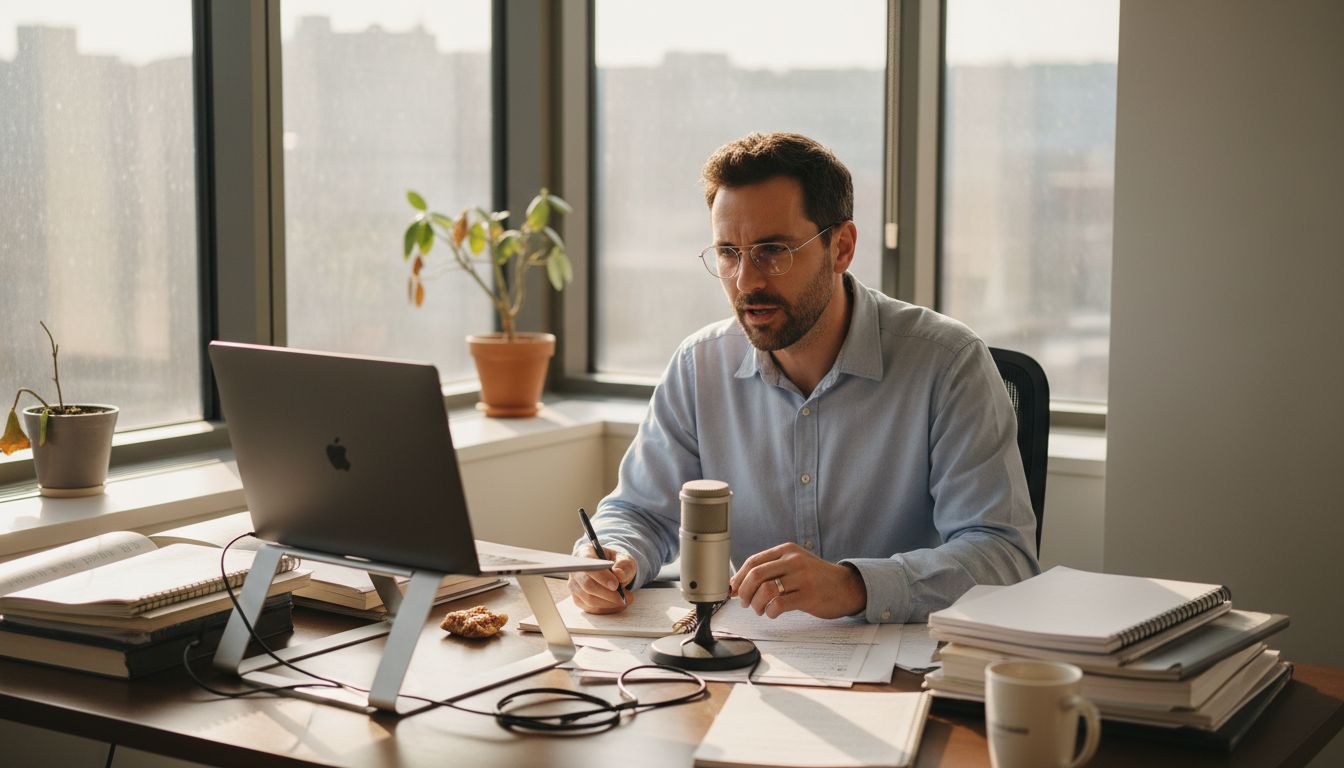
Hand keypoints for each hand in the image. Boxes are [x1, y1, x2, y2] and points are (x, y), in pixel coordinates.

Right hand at [568, 545, 637, 614]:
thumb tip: (619, 574)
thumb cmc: (615, 562)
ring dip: (610, 603)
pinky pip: (591, 609)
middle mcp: (575, 570)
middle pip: (587, 585)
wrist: (611, 569)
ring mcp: (574, 586)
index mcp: (585, 553)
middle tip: (626, 597)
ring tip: (625, 600)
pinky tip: (618, 605)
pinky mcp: (578, 599)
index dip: (601, 576)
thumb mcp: (624, 558)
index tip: (616, 585)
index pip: (588, 565)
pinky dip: (607, 609)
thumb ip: (624, 564)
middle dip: (608, 594)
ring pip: (589, 600)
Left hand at [729, 543, 866, 618]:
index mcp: (787, 550)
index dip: (739, 578)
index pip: (753, 561)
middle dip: (744, 592)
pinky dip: (770, 612)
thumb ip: (769, 570)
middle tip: (745, 602)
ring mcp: (802, 577)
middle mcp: (793, 560)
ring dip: (757, 604)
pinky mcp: (808, 595)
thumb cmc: (815, 578)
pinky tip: (773, 613)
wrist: (846, 586)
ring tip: (760, 610)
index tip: (734, 590)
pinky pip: (779, 604)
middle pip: (756, 575)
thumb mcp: (794, 565)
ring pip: (766, 590)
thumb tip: (737, 585)